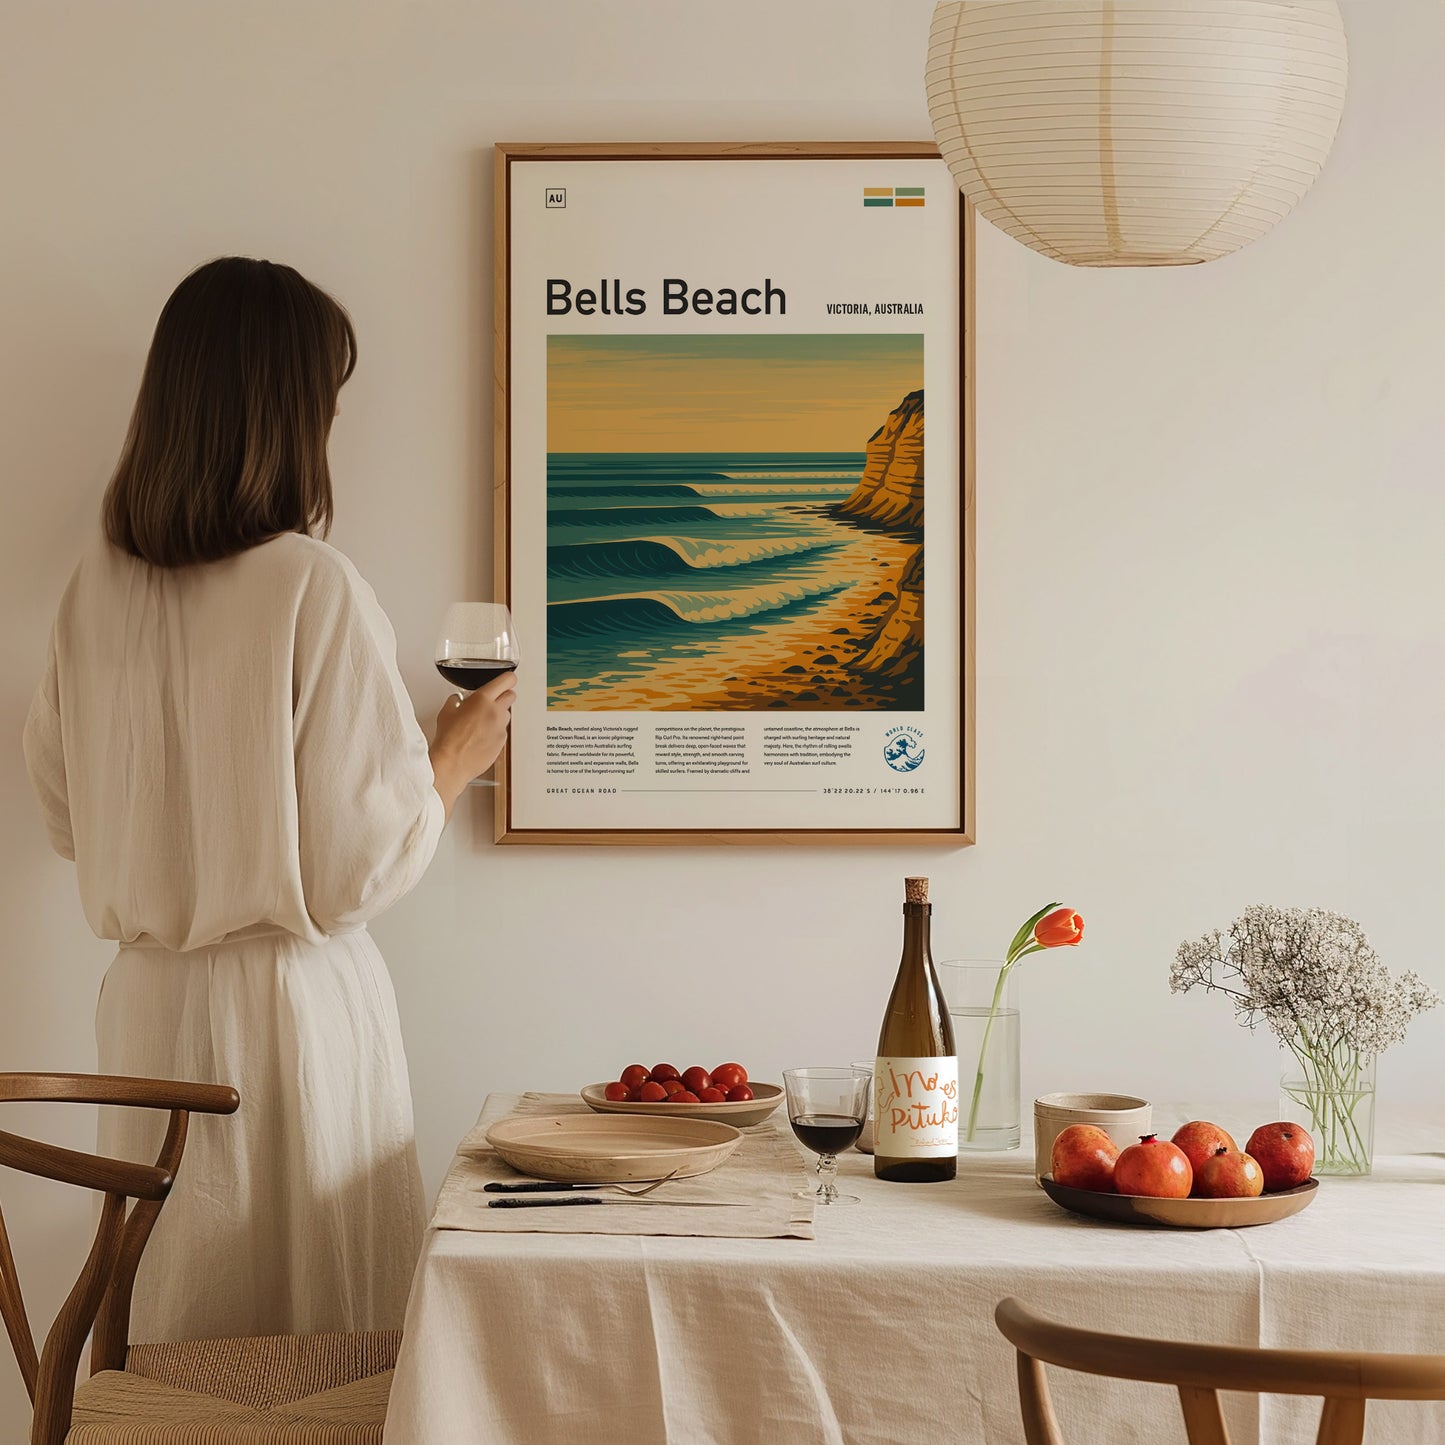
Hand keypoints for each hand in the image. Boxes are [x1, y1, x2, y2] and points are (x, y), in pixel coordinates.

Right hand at [430, 670, 516, 817]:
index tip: (507, 680)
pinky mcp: (502, 742)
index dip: (508, 679)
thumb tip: (458, 700)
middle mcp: (496, 712)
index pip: (507, 680)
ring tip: (482, 722)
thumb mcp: (446, 711)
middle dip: (503, 696)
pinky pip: (502, 731)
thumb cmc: (449, 739)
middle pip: (511, 696)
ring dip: (498, 715)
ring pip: (507, 715)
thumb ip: (456, 701)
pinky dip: (495, 731)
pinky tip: (481, 737)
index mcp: (482, 699)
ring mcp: (501, 728)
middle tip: (492, 700)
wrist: (452, 763)